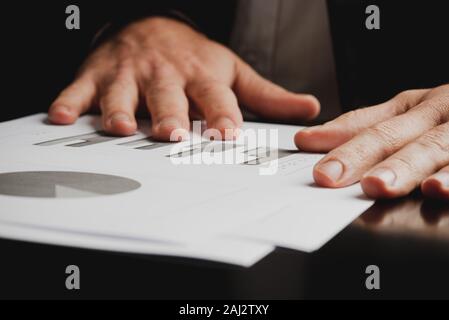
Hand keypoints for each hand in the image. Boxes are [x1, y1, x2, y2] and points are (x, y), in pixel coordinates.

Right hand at [49, 17, 319, 139]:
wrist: (152, 23)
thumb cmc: (193, 56)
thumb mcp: (233, 70)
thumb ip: (269, 95)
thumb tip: (309, 110)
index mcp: (200, 76)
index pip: (215, 98)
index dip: (222, 115)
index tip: (227, 134)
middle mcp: (165, 75)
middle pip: (169, 98)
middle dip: (170, 115)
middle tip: (174, 136)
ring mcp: (129, 74)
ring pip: (123, 94)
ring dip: (120, 110)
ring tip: (122, 128)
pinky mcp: (98, 75)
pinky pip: (80, 89)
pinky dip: (70, 103)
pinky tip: (62, 117)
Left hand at [295, 84, 448, 199]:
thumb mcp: (415, 118)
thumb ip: (371, 132)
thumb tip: (312, 141)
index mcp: (412, 107)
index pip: (366, 121)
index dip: (334, 133)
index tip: (303, 142)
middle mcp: (434, 113)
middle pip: (390, 134)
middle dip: (357, 155)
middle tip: (328, 175)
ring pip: (431, 147)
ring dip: (401, 167)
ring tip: (376, 185)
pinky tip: (437, 189)